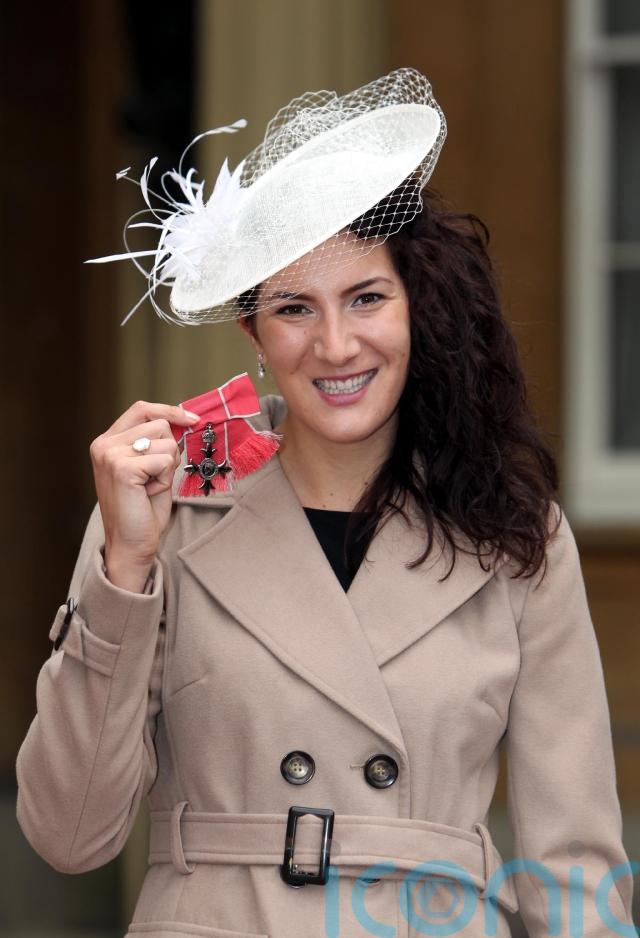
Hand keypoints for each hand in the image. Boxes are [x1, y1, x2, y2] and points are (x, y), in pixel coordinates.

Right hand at [90, 401, 198, 591]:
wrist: (132, 544)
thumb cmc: (143, 509)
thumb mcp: (151, 467)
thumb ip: (158, 443)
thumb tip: (186, 420)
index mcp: (107, 441)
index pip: (142, 409)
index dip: (169, 411)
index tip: (193, 419)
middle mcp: (104, 444)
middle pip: (160, 425)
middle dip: (169, 452)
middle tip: (154, 479)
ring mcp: (110, 454)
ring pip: (166, 442)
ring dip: (167, 468)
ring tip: (149, 487)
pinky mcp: (122, 468)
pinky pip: (165, 460)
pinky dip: (165, 479)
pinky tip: (149, 494)